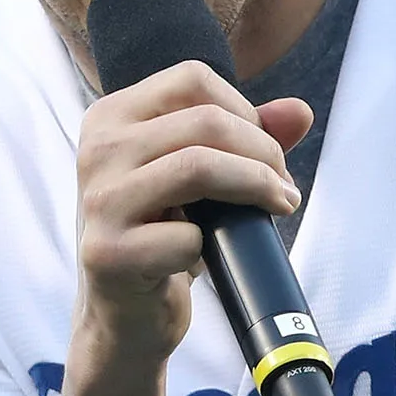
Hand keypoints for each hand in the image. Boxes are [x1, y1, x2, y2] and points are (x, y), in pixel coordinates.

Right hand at [74, 61, 308, 365]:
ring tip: (277, 208)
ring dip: (255, 188)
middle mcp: (96, 150)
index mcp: (109, 118)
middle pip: (205, 121)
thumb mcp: (197, 178)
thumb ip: (245, 137)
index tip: (263, 151)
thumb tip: (299, 112)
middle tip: (283, 189)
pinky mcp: (107, 253)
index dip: (244, 110)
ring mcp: (98, 201)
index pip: (192, 80)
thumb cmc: (160, 238)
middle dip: (263, 153)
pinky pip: (186, 236)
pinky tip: (204, 258)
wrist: (121, 316)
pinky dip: (209, 247)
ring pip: (199, 166)